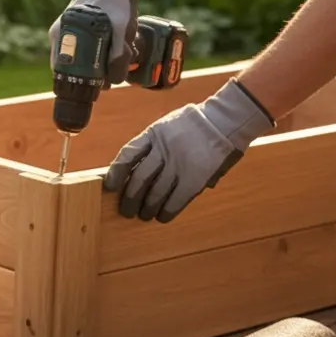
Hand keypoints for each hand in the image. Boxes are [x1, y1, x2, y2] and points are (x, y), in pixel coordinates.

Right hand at [49, 0, 149, 85]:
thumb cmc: (115, 2)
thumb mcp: (120, 28)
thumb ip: (118, 55)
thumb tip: (114, 80)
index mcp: (62, 35)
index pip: (61, 70)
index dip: (79, 81)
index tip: (98, 85)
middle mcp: (59, 34)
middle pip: (69, 66)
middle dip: (89, 74)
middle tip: (110, 75)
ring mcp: (65, 30)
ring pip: (75, 58)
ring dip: (92, 64)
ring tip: (112, 60)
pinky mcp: (73, 28)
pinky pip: (79, 48)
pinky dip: (92, 53)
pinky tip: (108, 49)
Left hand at [103, 78, 275, 221]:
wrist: (225, 120)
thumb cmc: (192, 126)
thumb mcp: (166, 127)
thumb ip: (151, 147)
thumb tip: (131, 172)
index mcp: (153, 134)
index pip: (127, 155)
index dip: (116, 173)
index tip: (110, 186)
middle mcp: (163, 149)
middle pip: (139, 178)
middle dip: (130, 198)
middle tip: (126, 210)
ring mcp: (179, 164)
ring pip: (156, 192)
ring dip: (147, 207)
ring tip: (144, 215)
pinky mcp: (194, 177)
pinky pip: (176, 199)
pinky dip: (167, 210)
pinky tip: (162, 216)